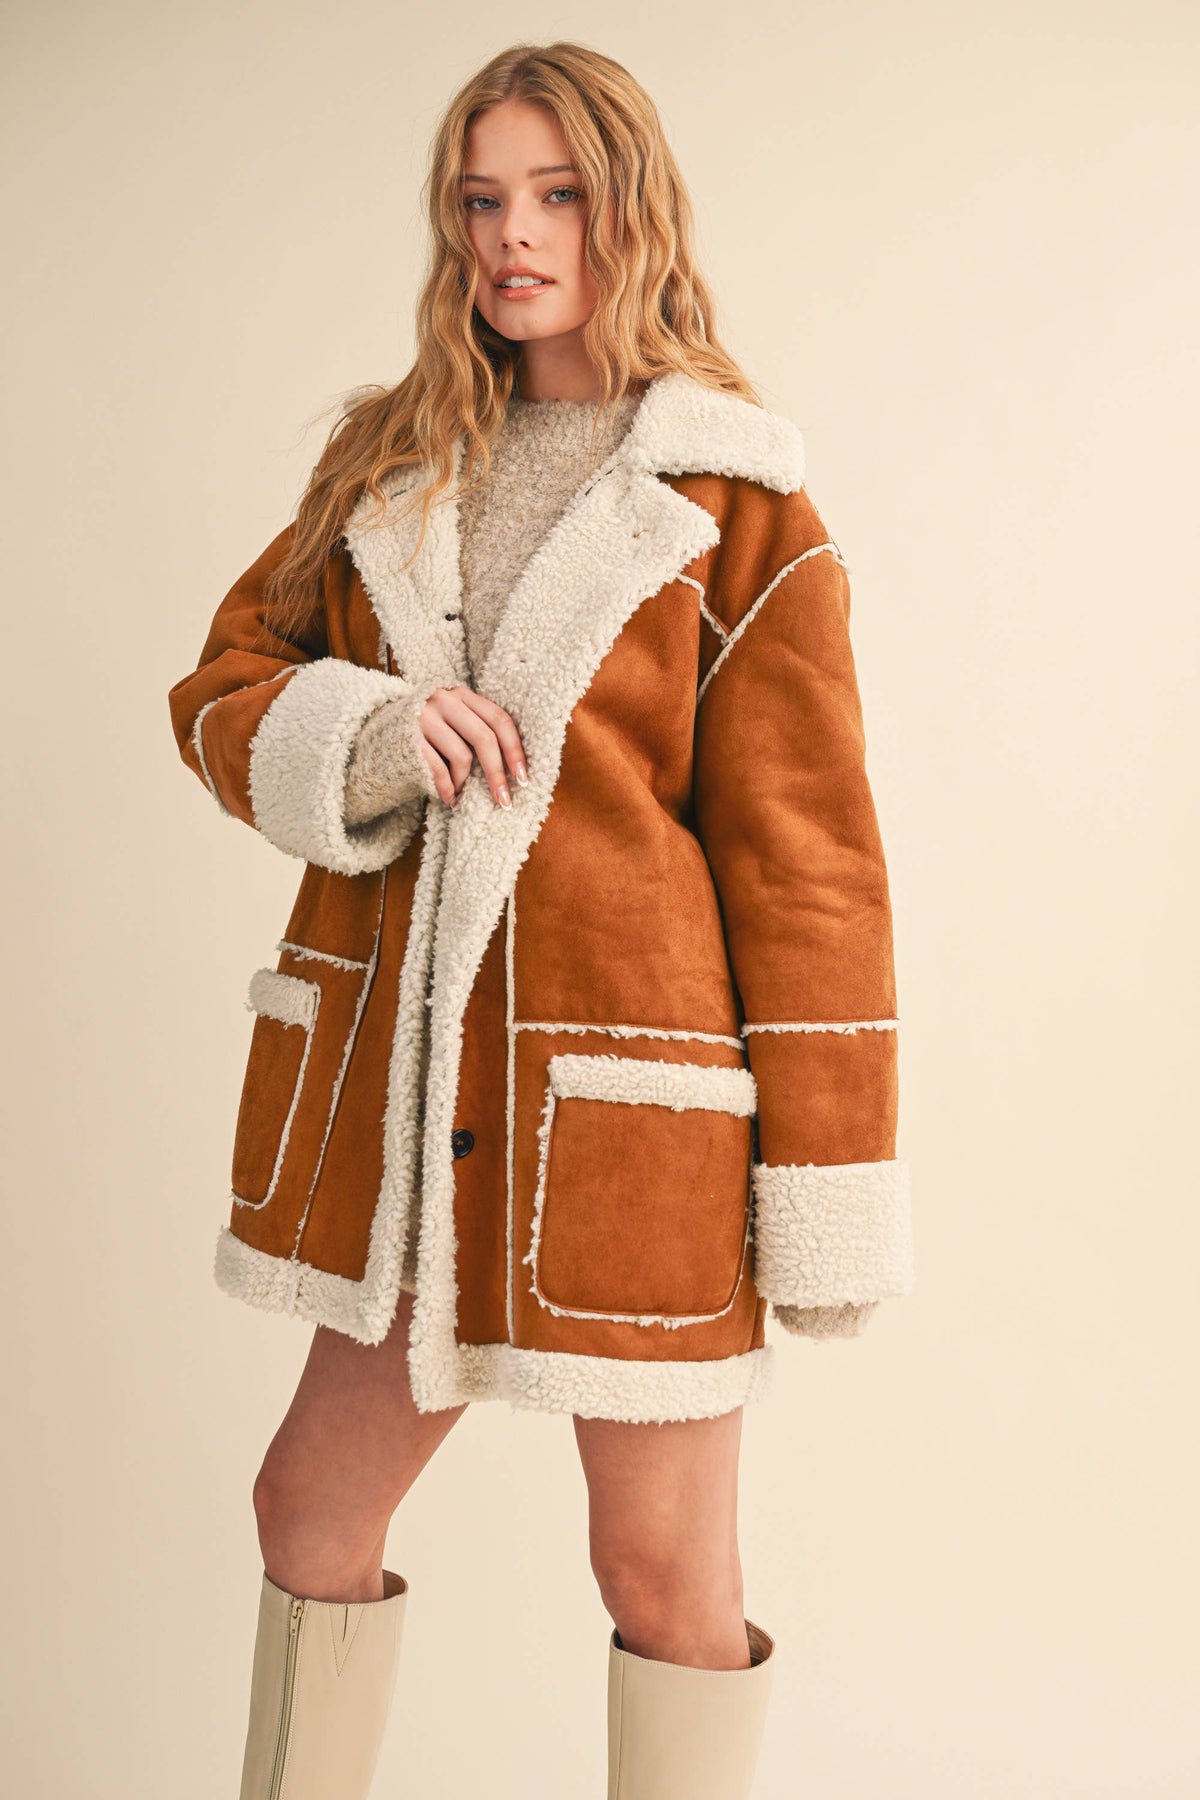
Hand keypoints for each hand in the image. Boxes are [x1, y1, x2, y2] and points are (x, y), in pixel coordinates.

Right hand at [417, 685, 528, 808]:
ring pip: (462, 756)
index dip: (515, 749)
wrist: (376, 733)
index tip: (523, 777)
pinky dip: (448, 789)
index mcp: (461, 695)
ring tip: (461, 793)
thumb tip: (514, 767)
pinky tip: (449, 799)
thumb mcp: (453, 722)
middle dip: (497, 773)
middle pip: (484, 737)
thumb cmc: (426, 734)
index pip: (499, 718)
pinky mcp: (408, 738)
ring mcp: (424, 717)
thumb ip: (477, 730)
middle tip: (505, 800)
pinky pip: (438, 770)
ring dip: (465, 782)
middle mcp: (444, 700)